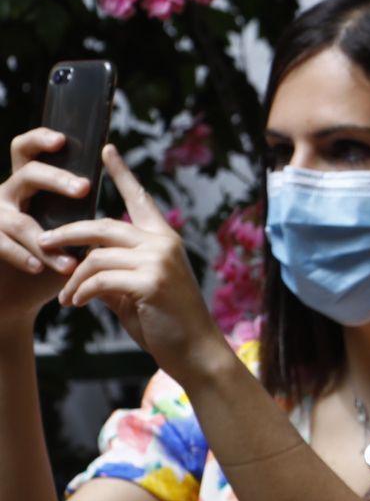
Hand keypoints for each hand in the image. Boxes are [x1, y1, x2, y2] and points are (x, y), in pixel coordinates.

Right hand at [0, 128, 83, 329]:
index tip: (63, 140)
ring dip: (45, 239)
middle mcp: (8, 191)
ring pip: (18, 219)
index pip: (27, 148)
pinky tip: (39, 267)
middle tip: (84, 188)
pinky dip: (23, 255)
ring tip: (71, 259)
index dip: (40, 138)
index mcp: (27, 180)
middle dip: (56, 179)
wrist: (20, 289)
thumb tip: (128, 191)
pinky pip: (2, 243)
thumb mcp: (69, 223)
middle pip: (28, 174)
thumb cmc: (54, 250)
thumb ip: (83, 206)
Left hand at [39, 145, 226, 381]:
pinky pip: (99, 278)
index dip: (122, 173)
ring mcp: (159, 260)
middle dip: (67, 233)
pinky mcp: (150, 281)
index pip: (140, 198)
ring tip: (65, 297)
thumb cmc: (166, 323)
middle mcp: (164, 242)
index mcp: (164, 239)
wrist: (195, 350)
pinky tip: (75, 304)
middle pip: (103, 225)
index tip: (107, 149)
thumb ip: (114, 272)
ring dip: (72, 277)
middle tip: (42, 242)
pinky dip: (80, 292)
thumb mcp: (136, 292)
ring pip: (96, 254)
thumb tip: (85, 269)